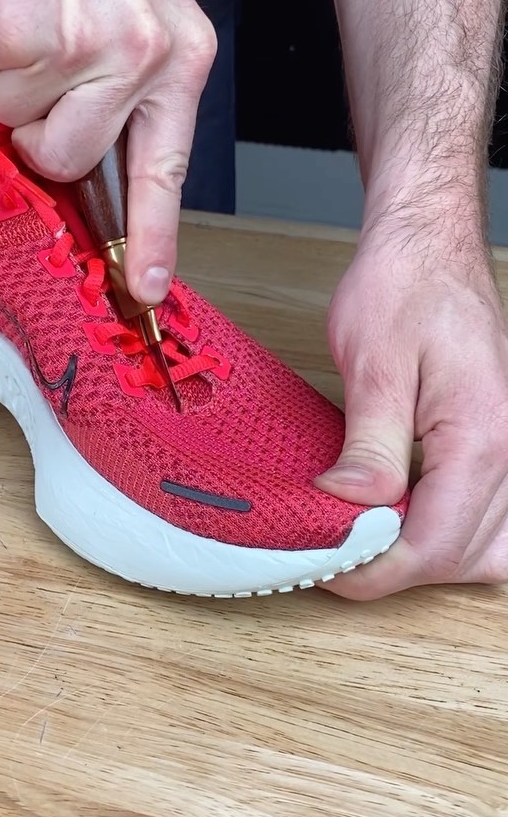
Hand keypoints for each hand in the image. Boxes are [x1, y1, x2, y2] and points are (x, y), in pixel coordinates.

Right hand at [0, 0, 215, 307]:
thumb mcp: (148, 7)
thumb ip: (134, 92)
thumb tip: (101, 175)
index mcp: (181, 56)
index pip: (165, 169)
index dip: (150, 238)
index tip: (142, 292)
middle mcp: (139, 56)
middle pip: (67, 160)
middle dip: (39, 129)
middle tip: (45, 64)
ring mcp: (77, 45)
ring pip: (16, 120)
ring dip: (8, 77)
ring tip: (31, 12)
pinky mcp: (17, 30)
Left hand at [315, 228, 507, 598]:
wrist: (430, 245)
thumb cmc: (404, 286)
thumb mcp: (374, 362)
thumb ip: (372, 444)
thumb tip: (352, 508)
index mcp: (480, 437)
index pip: (432, 544)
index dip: (374, 571)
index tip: (327, 571)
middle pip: (461, 556)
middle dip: (396, 570)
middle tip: (334, 559)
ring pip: (486, 548)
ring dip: (430, 561)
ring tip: (370, 546)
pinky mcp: (502, 443)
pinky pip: (496, 519)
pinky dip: (457, 538)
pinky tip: (412, 527)